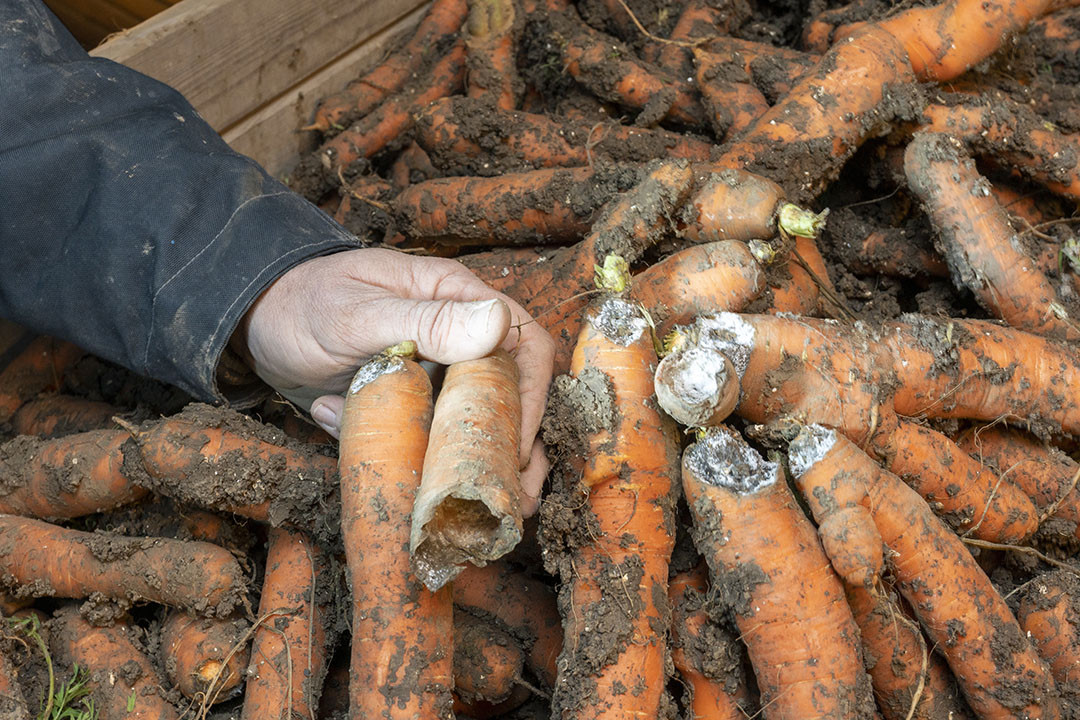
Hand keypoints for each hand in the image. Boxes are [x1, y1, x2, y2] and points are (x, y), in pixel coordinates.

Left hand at [233, 248, 554, 514]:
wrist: (254, 323)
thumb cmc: (304, 303)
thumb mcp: (359, 314)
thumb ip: (427, 320)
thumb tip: (499, 323)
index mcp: (457, 299)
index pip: (523, 346)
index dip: (532, 398)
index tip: (518, 446)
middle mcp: (456, 337)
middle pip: (511, 393)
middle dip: (519, 448)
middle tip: (518, 500)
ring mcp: (434, 373)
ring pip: (477, 422)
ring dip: (482, 466)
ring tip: (489, 511)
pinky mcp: (411, 402)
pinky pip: (430, 437)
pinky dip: (418, 461)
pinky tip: (389, 469)